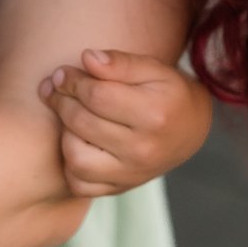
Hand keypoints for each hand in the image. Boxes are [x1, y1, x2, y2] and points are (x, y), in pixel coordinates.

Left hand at [40, 50, 214, 198]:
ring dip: (65, 132)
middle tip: (57, 87)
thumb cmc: (168, 93)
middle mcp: (143, 150)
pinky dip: (70, 164)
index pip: (97, 96)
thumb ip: (121, 62)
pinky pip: (79, 184)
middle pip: (82, 123)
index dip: (72, 81)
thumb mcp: (154, 69)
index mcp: (154, 115)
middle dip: (62, 100)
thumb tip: (87, 58)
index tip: (62, 73)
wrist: (190, 130)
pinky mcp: (120, 188)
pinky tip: (78, 141)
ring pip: (76, 158)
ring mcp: (131, 174)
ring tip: (71, 115)